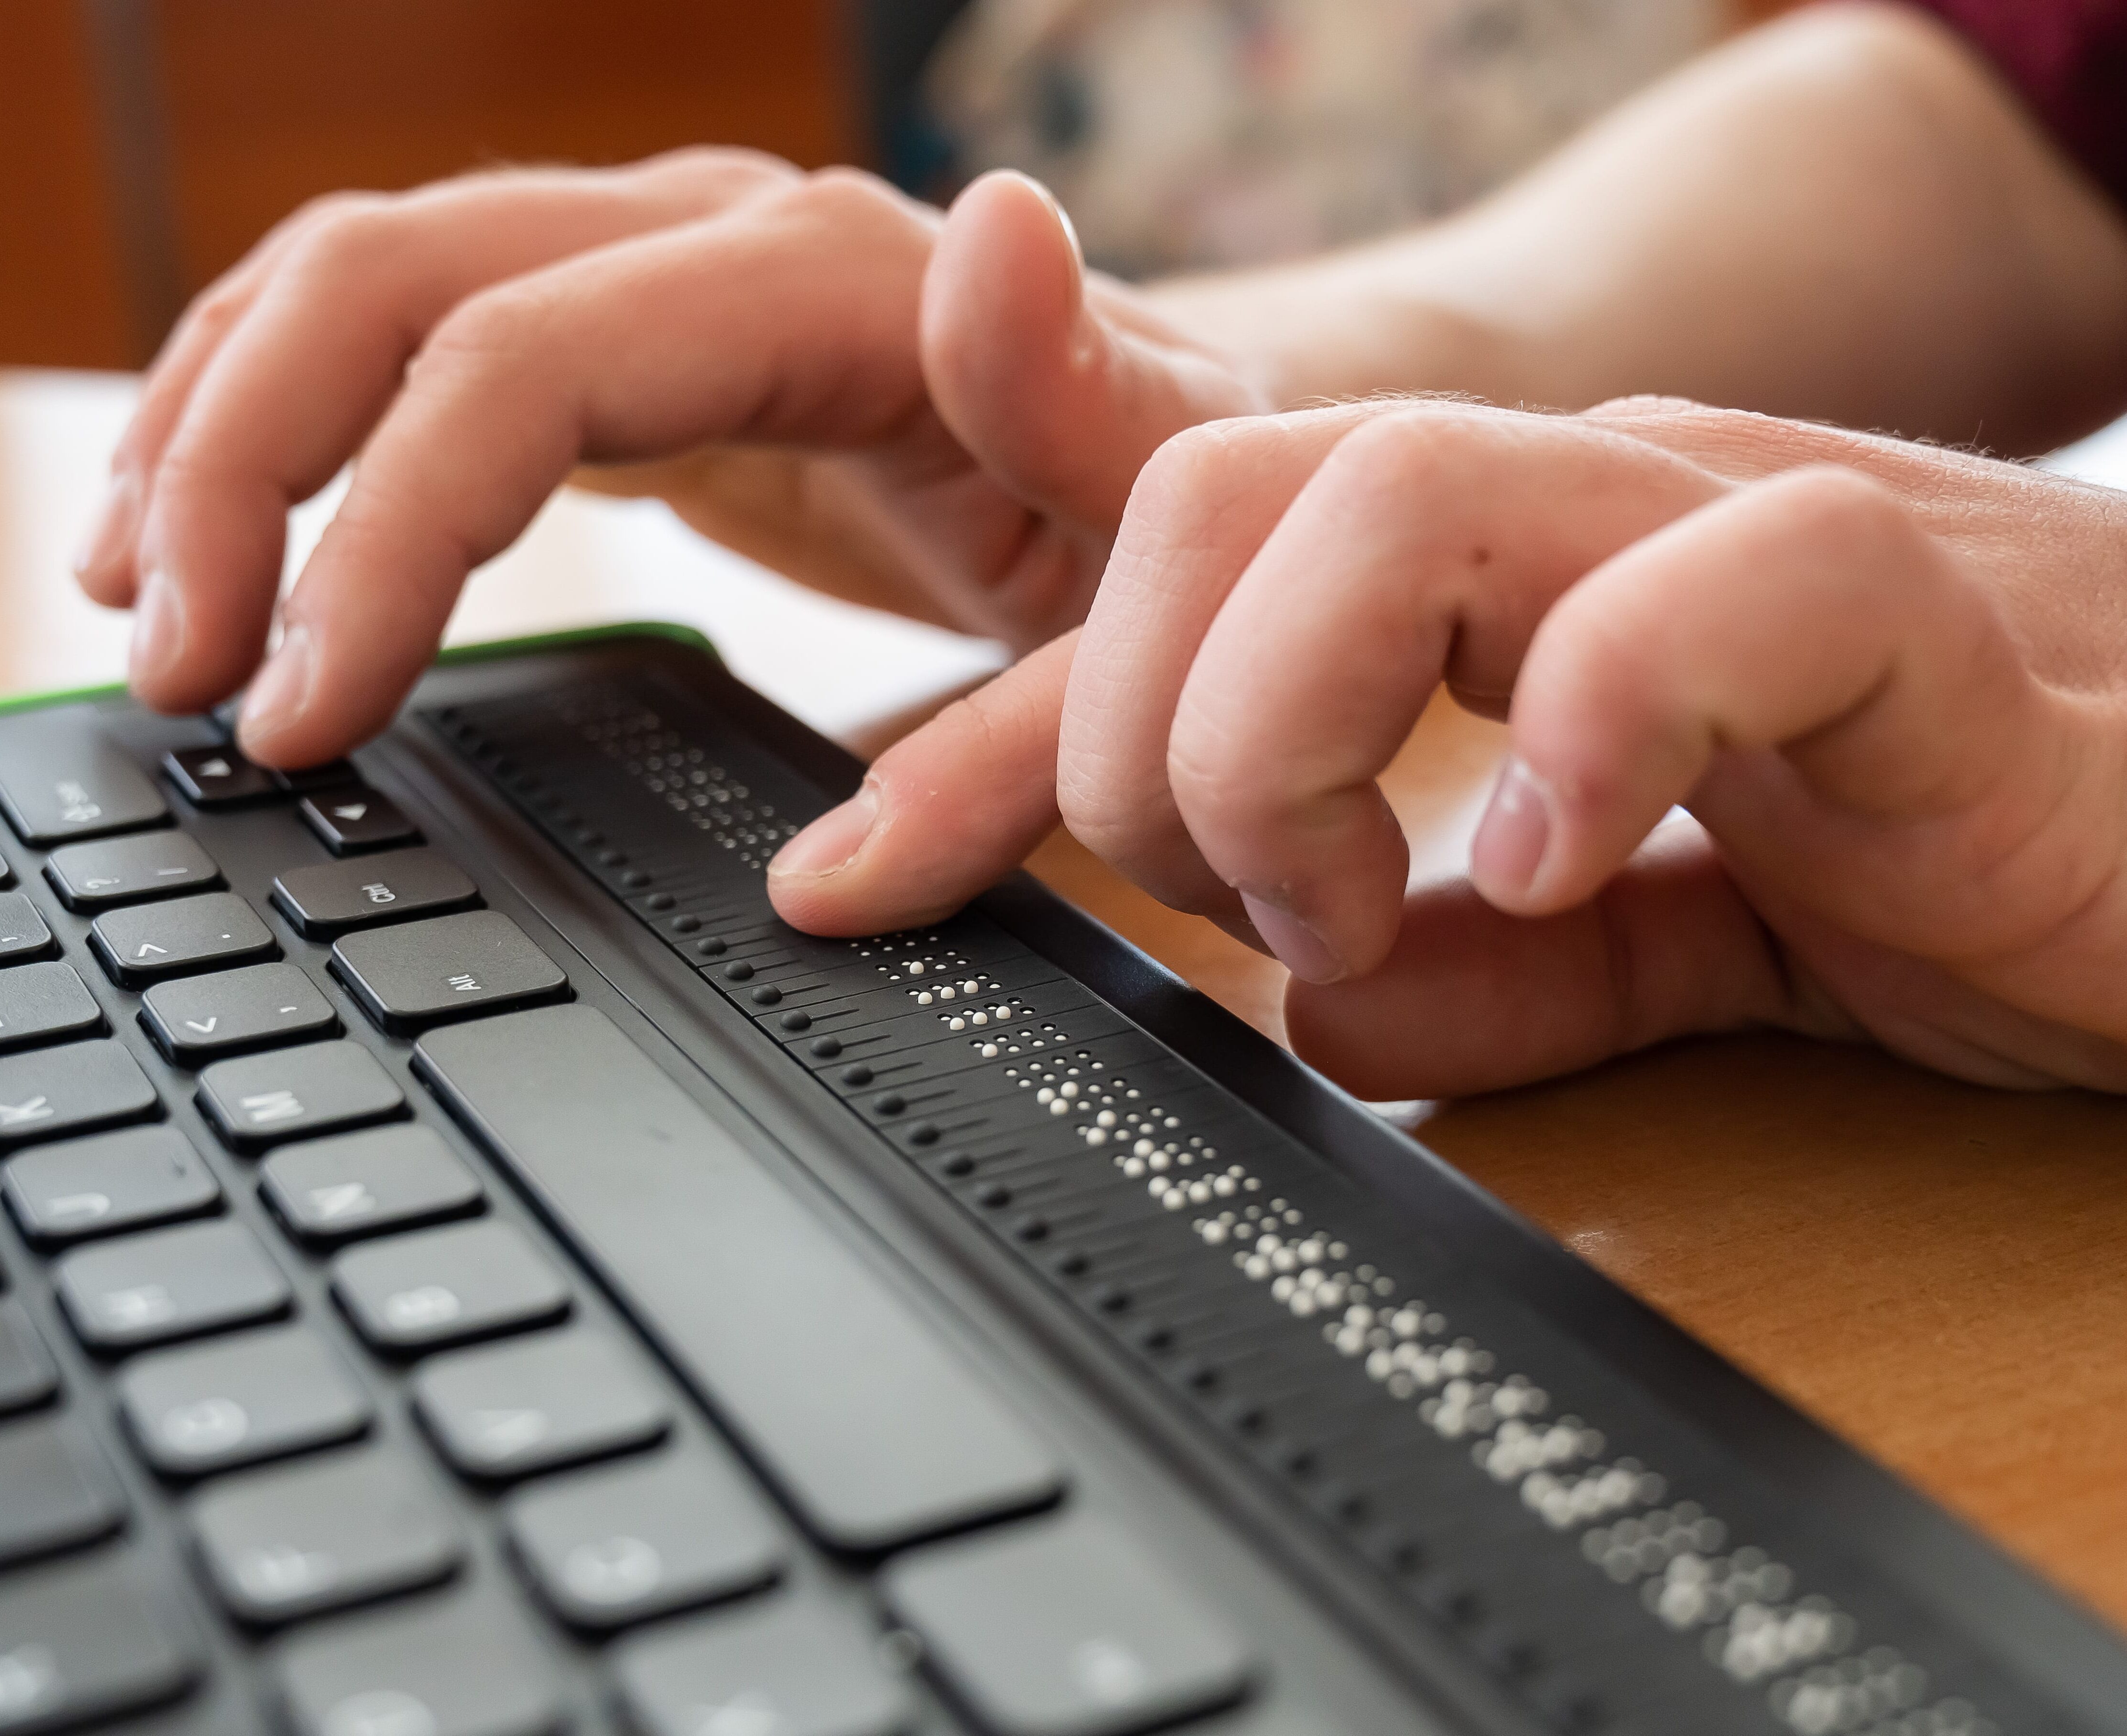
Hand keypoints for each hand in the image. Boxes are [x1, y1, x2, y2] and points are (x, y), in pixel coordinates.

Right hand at [74, 151, 1266, 765]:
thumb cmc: (1172, 512)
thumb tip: (831, 877)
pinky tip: (218, 527)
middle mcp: (714, 234)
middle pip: (393, 278)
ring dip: (220, 424)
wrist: (1186, 429)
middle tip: (174, 672)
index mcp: (831, 283)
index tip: (306, 711)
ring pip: (360, 276)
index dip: (390, 531)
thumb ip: (1026, 731)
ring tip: (138, 600)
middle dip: (244, 466)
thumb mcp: (1143, 622)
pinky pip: (399, 329)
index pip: (527, 363)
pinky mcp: (616, 332)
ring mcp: (651, 269)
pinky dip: (284, 418)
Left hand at [769, 397, 2126, 1097]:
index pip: (1177, 550)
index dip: (984, 713)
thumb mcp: (1668, 926)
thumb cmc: (1970, 845)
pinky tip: (1544, 857)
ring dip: (1293, 722)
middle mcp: (1592, 514)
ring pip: (1407, 490)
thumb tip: (1326, 1014)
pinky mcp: (1924, 623)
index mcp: (1507, 577)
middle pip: (1228, 486)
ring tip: (1349, 898)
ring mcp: (1745, 536)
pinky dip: (1589, 722)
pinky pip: (1730, 583)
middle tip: (1240, 901)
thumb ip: (1500, 968)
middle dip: (1143, 720)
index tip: (860, 873)